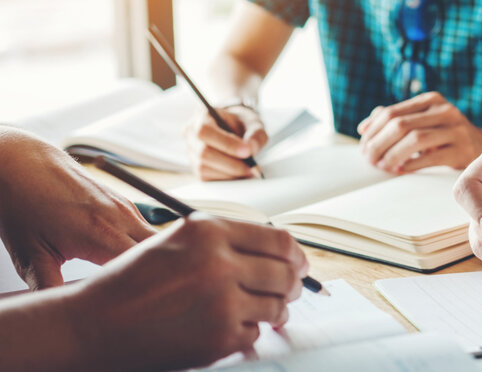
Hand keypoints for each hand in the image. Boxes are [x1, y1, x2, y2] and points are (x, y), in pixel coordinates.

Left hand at [0, 131, 154, 289]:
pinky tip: (126, 256)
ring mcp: (125, 207)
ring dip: (154, 257)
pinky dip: (144, 244)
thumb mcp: (30, 254)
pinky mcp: (123, 201)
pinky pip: (146, 227)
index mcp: (101, 235)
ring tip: (139, 277)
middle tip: (148, 293)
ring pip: (158, 239)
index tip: (140, 302)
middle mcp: (120, 218)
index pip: (144, 268)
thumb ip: (49, 286)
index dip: (147, 287)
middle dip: (160, 273)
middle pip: (162, 253)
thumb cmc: (23, 205)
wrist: (23, 163)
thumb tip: (62, 312)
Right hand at [67, 213, 308, 369]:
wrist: (94, 323)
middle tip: (289, 291)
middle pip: (285, 272)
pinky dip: (247, 333)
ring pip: (276, 306)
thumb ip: (226, 240)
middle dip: (293, 284)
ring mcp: (221, 302)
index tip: (299, 264)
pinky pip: (255, 334)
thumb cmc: (133, 281)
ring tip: (263, 311)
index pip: (279, 239)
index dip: (296, 254)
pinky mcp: (219, 338)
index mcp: (209, 231)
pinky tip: (226, 327)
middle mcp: (219, 263)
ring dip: (274, 310)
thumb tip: (279, 252)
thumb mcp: (178, 241)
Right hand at [185, 105, 267, 180]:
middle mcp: (191, 133)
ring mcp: (191, 151)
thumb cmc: (241, 123)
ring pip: (204, 168)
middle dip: (231, 162)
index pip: (205, 131)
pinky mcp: (195, 167)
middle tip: (252, 166)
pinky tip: (239, 173)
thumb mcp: (253, 123)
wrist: (234, 129)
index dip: (226, 143)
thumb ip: (255, 134)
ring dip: (229, 172)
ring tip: (248, 169)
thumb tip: (251, 150)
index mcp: (201, 115)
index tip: (247, 152)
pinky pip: (206, 177)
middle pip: (204, 153)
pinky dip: (225, 178)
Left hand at [357, 92, 481, 173]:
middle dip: (379, 144)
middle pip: (401, 125)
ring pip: (415, 139)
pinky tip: (401, 170)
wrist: (481, 146)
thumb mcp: (421, 121)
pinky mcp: (462, 150)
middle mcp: (444, 110)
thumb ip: (393, 119)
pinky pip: (431, 158)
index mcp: (430, 100)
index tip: (363, 147)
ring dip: (393, 155)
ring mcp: (456, 129)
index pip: (392, 112)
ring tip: (383, 166)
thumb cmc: (443, 134)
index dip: (373, 131)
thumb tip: (363, 128)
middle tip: (370, 159)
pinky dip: (412, 165)